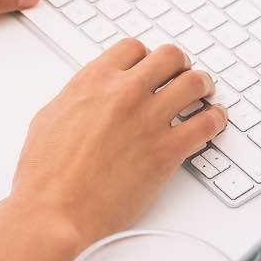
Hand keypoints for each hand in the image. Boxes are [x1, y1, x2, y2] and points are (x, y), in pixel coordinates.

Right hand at [8, 41, 227, 246]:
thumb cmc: (45, 176)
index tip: (151, 67)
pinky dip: (215, 120)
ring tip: (204, 94)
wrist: (54, 211)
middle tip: (182, 74)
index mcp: (93, 81)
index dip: (146, 57)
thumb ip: (74, 100)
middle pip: (170, 57)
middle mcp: (124, 94)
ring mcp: (149, 120)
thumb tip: (85, 99)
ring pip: (194, 83)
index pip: (133, 49)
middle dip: (180, 64)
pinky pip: (206, 124)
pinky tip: (213, 122)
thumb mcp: (48, 119)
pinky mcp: (166, 151)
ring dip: (202, 86)